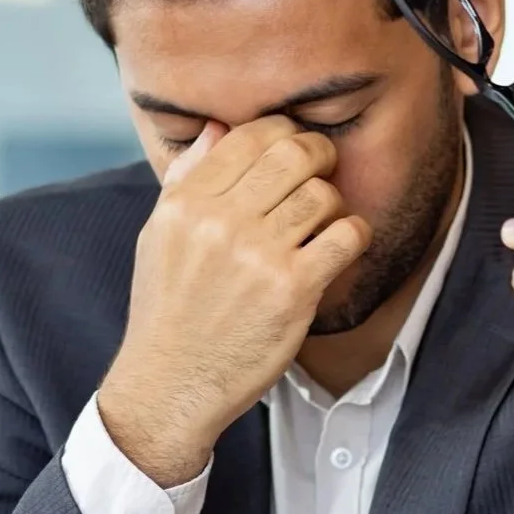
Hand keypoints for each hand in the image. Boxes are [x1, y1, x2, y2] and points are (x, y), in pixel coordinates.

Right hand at [100, 117, 371, 486]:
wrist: (171, 384)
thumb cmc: (168, 312)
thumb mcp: (159, 237)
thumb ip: (186, 179)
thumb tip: (215, 128)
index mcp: (186, 203)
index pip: (249, 136)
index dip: (283, 132)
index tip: (293, 148)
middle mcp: (219, 222)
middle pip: (292, 154)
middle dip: (319, 154)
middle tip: (324, 169)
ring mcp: (257, 255)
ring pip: (322, 194)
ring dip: (333, 203)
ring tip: (324, 222)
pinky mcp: (292, 289)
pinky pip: (346, 235)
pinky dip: (354, 234)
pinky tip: (342, 245)